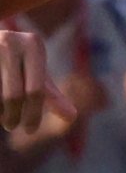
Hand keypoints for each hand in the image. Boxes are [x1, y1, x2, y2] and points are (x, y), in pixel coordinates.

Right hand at [0, 26, 47, 142]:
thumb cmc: (17, 59)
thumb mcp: (36, 72)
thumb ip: (52, 94)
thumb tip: (72, 117)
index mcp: (33, 44)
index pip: (36, 91)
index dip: (33, 115)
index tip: (30, 131)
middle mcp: (10, 41)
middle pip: (13, 95)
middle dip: (13, 117)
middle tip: (12, 127)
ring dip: (0, 112)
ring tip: (2, 115)